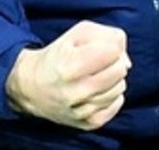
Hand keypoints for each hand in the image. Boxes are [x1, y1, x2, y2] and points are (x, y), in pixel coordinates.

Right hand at [5, 20, 131, 129]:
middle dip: (113, 61)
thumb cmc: (57, 56)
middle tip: (97, 62)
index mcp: (70, 66)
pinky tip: (96, 91)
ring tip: (94, 76)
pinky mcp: (88, 124)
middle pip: (120, 70)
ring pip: (120, 88)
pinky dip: (110, 95)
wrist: (31, 87)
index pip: (113, 50)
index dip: (110, 45)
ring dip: (112, 79)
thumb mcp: (77, 34)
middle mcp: (76, 92)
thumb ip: (107, 36)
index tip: (99, 47)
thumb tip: (127, 62)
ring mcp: (82, 111)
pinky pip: (116, 104)